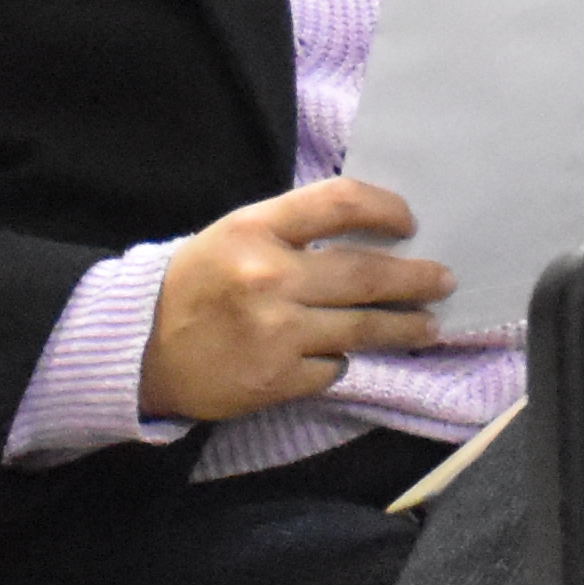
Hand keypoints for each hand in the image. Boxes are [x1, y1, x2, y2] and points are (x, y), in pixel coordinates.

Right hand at [138, 179, 452, 421]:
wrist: (140, 349)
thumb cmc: (196, 283)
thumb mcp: (235, 235)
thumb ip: (294, 230)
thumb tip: (372, 234)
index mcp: (256, 230)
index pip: (340, 204)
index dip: (385, 208)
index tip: (409, 221)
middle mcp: (270, 278)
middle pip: (366, 273)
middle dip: (415, 279)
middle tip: (443, 279)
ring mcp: (276, 333)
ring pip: (362, 329)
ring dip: (403, 325)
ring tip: (427, 323)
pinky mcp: (277, 380)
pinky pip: (333, 367)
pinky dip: (343, 359)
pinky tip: (348, 354)